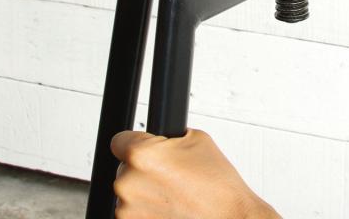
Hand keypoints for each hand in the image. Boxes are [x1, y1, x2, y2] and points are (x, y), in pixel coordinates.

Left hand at [111, 128, 280, 218]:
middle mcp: (128, 183)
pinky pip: (133, 214)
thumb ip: (167, 138)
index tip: (144, 148)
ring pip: (128, 193)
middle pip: (124, 168)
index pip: (119, 140)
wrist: (229, 218)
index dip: (135, 142)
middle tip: (169, 175)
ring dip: (144, 193)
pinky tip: (169, 209)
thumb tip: (156, 139)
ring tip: (173, 195)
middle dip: (143, 170)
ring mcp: (127, 211)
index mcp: (142, 155)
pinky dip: (147, 212)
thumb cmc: (216, 185)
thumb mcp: (196, 139)